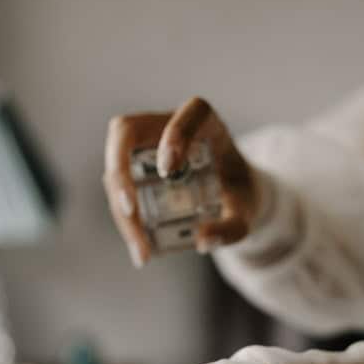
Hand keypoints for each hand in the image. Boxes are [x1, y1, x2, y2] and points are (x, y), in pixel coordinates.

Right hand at [102, 96, 260, 267]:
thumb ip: (235, 226)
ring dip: (120, 208)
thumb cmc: (241, 193)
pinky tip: (139, 249)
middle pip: (127, 131)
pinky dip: (124, 220)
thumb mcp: (248, 211)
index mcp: (207, 123)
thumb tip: (203, 241)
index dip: (174, 134)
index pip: (189, 113)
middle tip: (131, 212)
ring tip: (141, 250)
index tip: (168, 170)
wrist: (233, 195)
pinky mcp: (133, 166)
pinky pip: (117, 187)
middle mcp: (169, 125)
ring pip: (115, 164)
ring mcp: (145, 144)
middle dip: (121, 171)